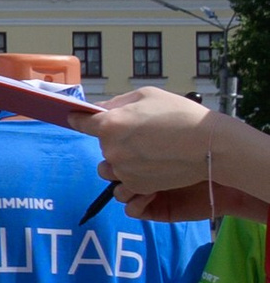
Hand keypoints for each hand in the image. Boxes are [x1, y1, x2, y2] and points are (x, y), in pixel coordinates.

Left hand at [89, 85, 225, 214]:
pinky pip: (125, 182)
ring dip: (121, 159)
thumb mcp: (147, 96)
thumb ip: (119, 103)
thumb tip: (101, 109)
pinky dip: (134, 174)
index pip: (81, 122)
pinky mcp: (136, 187)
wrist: (208, 146)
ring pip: (112, 165)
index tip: (74, 118)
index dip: (78, 119)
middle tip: (140, 132)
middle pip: (102, 143)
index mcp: (110, 124)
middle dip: (115, 137)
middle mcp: (111, 149)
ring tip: (146, 151)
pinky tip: (153, 165)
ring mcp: (122, 171)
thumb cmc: (180, 114)